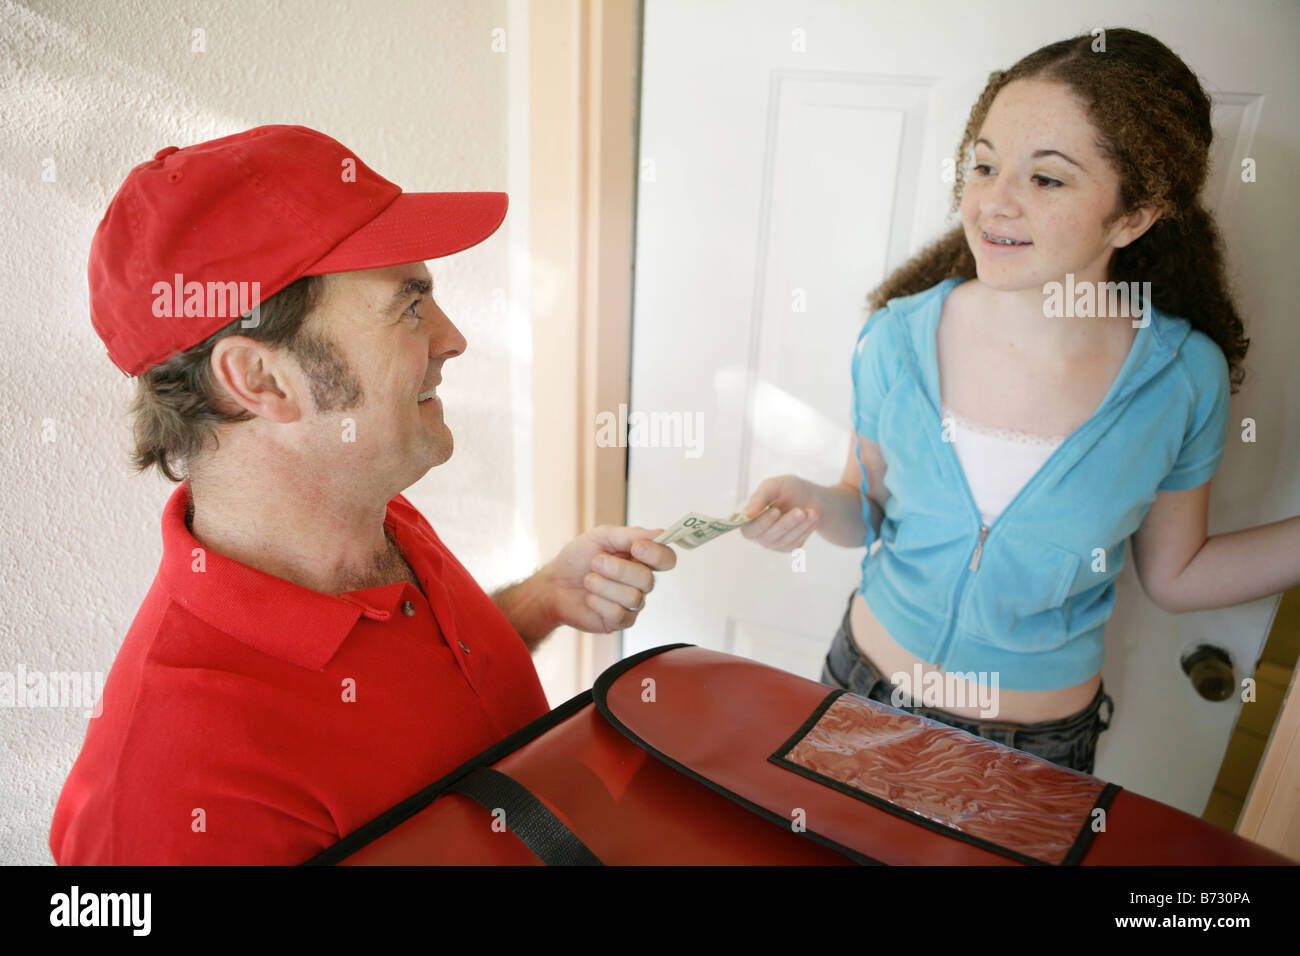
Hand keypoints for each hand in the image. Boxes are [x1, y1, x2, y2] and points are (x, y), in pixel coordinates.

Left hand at [540, 525, 677, 632]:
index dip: (657, 554)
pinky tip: (589, 598)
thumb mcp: (601, 537)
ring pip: (633, 598)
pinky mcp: (620, 621)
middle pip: (648, 580)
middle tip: (595, 562)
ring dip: (604, 586)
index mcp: (642, 558)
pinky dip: (598, 602)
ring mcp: (632, 603)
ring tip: (588, 580)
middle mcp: (642, 581)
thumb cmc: (578, 558)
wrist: (554, 583)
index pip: (667, 559)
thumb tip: (660, 534)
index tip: (636, 547)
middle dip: (618, 570)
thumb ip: (630, 535)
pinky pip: (619, 614)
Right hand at [739, 475, 818, 551]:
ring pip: (784, 540)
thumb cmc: (786, 489)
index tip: (775, 510)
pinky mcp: (789, 547)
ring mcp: (774, 543)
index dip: (762, 523)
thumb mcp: (772, 486)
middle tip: (800, 511)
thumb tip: (746, 514)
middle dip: (786, 524)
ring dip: (799, 526)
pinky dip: (806, 529)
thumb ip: (759, 498)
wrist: (808, 496)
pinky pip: (796, 542)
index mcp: (750, 519)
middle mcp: (759, 535)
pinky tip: (812, 517)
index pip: (749, 529)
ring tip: (810, 512)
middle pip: (768, 536)